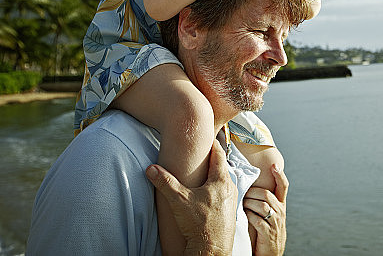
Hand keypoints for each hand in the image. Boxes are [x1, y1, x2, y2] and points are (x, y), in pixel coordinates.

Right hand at [146, 139, 236, 255]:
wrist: (211, 250)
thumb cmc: (199, 224)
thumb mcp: (179, 201)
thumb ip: (165, 183)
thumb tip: (151, 168)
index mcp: (221, 180)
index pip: (219, 154)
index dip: (212, 144)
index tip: (206, 137)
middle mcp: (230, 188)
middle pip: (222, 167)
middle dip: (212, 160)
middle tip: (202, 154)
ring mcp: (232, 200)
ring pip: (224, 182)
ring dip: (214, 177)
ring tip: (204, 174)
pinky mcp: (229, 212)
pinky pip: (224, 194)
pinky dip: (216, 190)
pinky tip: (207, 195)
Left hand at [243, 165, 287, 255]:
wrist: (271, 253)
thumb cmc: (266, 230)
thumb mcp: (270, 214)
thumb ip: (264, 201)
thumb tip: (248, 186)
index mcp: (281, 205)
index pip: (283, 187)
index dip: (280, 175)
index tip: (275, 165)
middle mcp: (280, 212)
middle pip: (267, 194)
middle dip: (253, 192)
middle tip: (242, 192)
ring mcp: (275, 222)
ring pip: (262, 205)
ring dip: (249, 203)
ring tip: (241, 203)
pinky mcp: (268, 233)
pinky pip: (257, 220)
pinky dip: (249, 216)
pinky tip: (245, 216)